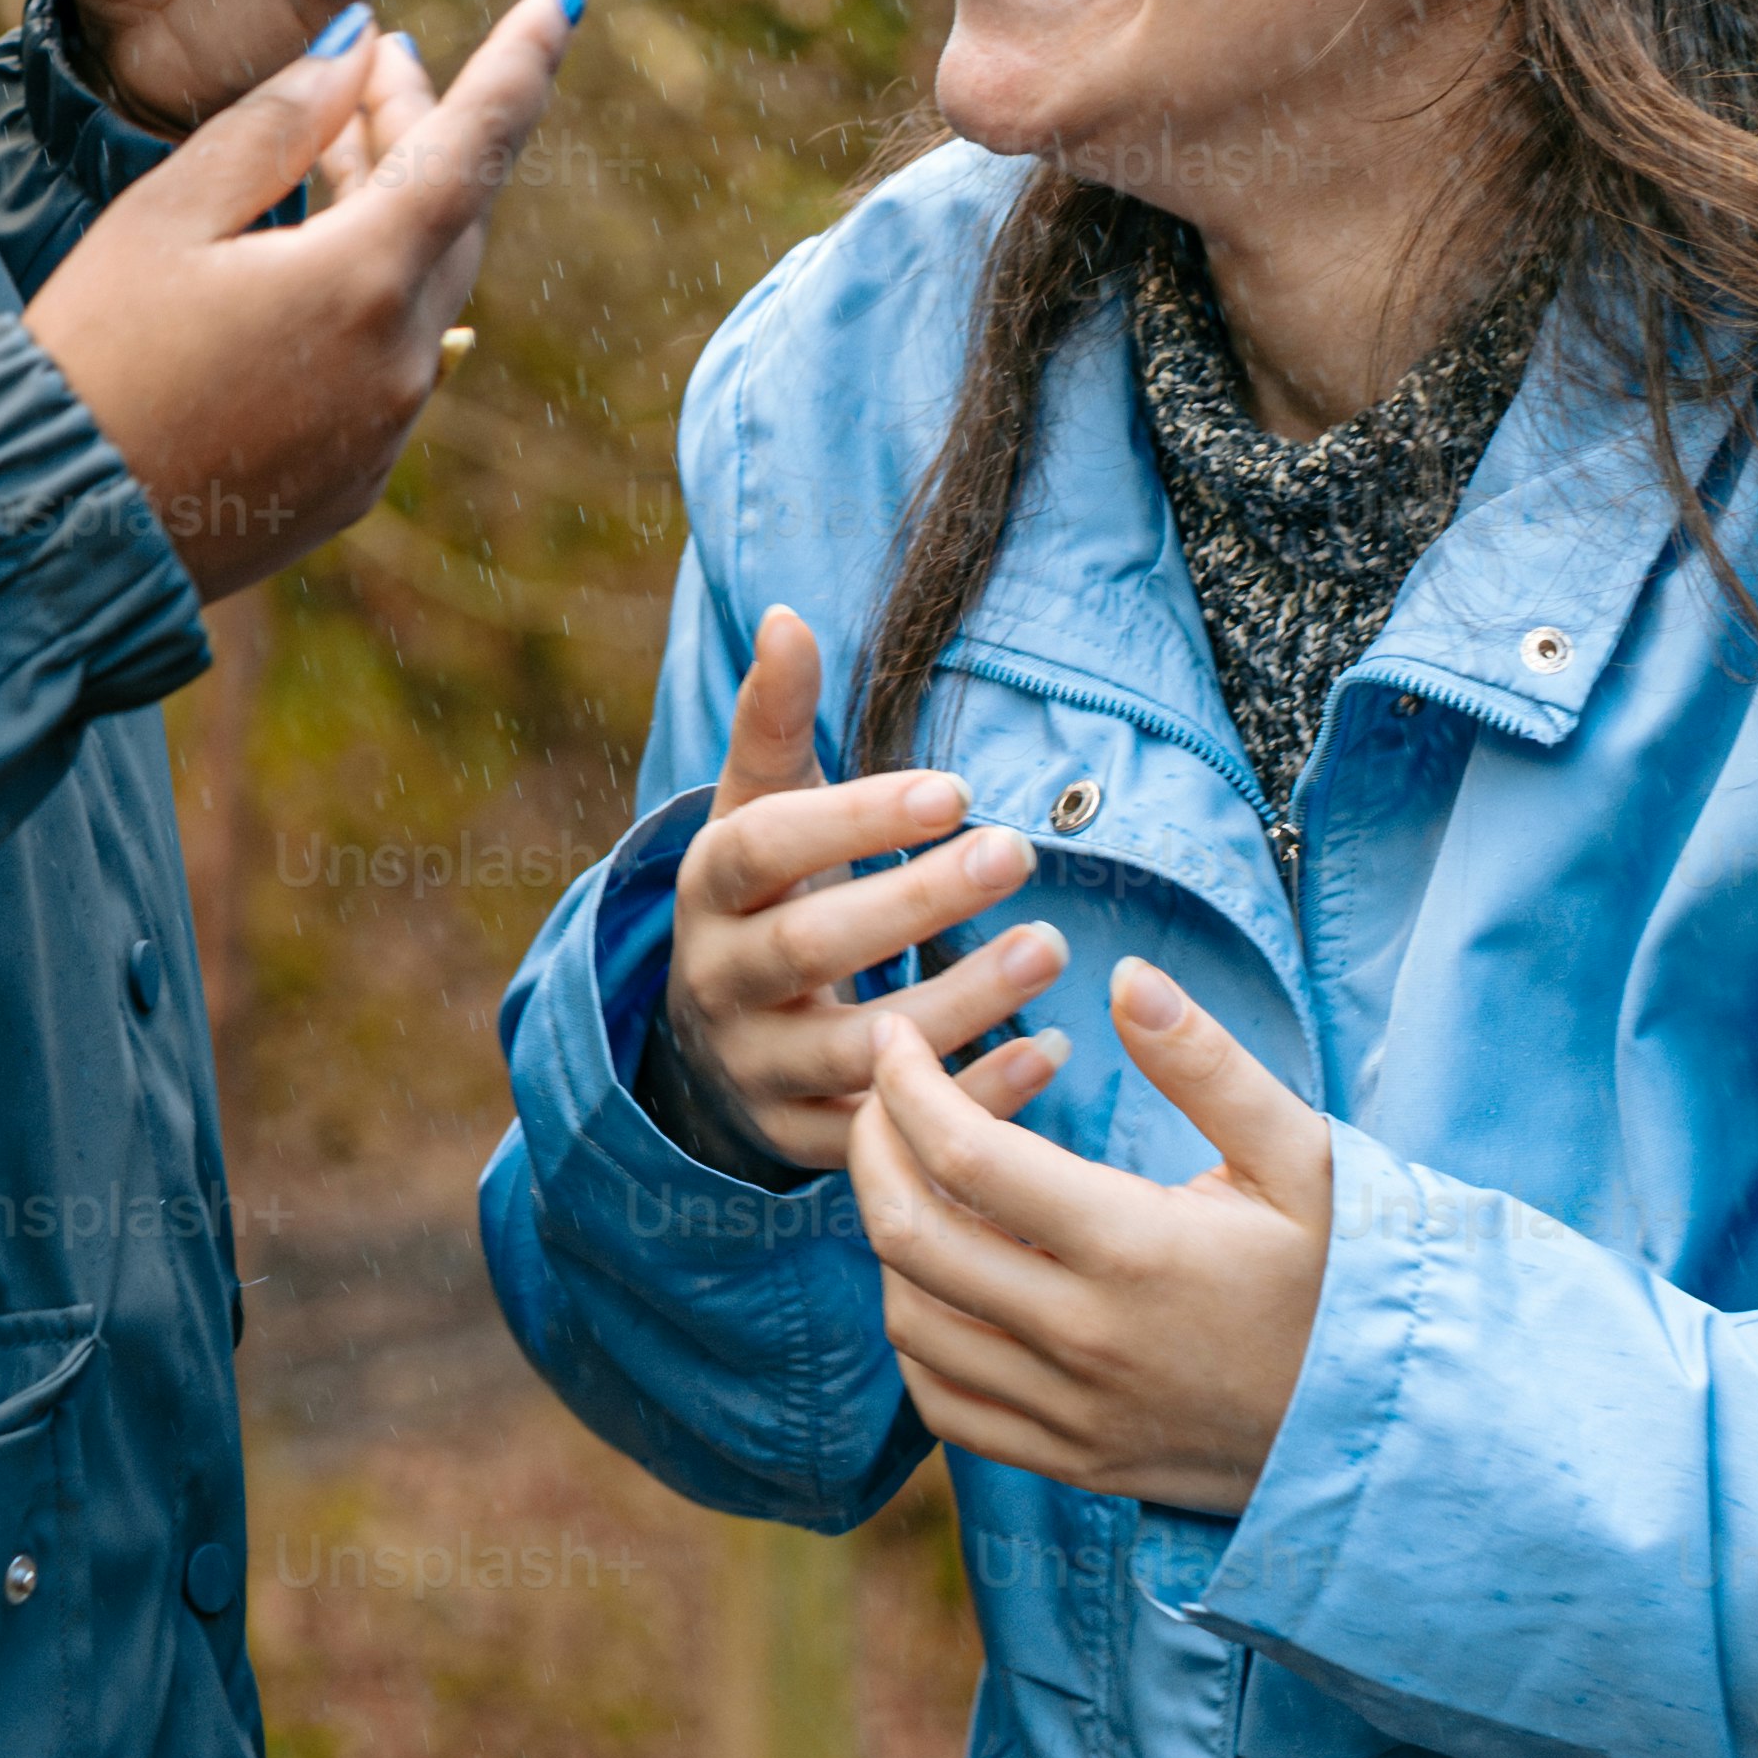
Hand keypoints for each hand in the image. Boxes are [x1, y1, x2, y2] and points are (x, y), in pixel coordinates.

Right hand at [27, 0, 575, 596]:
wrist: (49, 530)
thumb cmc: (93, 359)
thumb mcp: (166, 217)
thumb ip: (274, 126)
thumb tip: (353, 53)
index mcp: (363, 283)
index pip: (476, 146)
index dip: (523, 64)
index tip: (564, 1)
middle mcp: (400, 363)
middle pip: (451, 214)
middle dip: (422, 127)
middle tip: (377, 63)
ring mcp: (385, 432)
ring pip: (421, 289)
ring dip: (391, 209)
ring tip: (337, 143)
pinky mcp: (356, 481)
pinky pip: (389, 363)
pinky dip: (368, 295)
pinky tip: (314, 263)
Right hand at [647, 607, 1068, 1179]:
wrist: (710, 1037)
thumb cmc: (763, 894)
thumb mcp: (757, 806)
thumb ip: (774, 718)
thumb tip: (786, 616)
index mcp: (707, 889)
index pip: (768, 848)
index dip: (855, 819)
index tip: (955, 788)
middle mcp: (719, 983)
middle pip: (814, 948)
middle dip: (920, 902)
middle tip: (1019, 851)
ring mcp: (759, 1070)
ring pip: (858, 1051)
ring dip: (961, 1004)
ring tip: (1050, 947)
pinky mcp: (805, 1142)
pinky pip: (891, 1135)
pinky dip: (973, 1098)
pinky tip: (1051, 1054)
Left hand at [842, 960, 1335, 1518]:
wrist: (1399, 1427)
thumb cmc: (1352, 1275)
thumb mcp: (1302, 1155)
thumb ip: (1207, 1064)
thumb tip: (1126, 977)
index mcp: (1136, 1250)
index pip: (966, 1160)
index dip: (908, 1087)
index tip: (896, 1039)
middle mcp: (1086, 1340)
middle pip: (912, 1239)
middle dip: (870, 1148)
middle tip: (881, 1093)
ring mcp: (1074, 1413)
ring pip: (913, 1324)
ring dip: (892, 1241)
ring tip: (917, 1176)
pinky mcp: (1075, 1462)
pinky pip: (946, 1407)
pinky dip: (916, 1339)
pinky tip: (941, 1282)